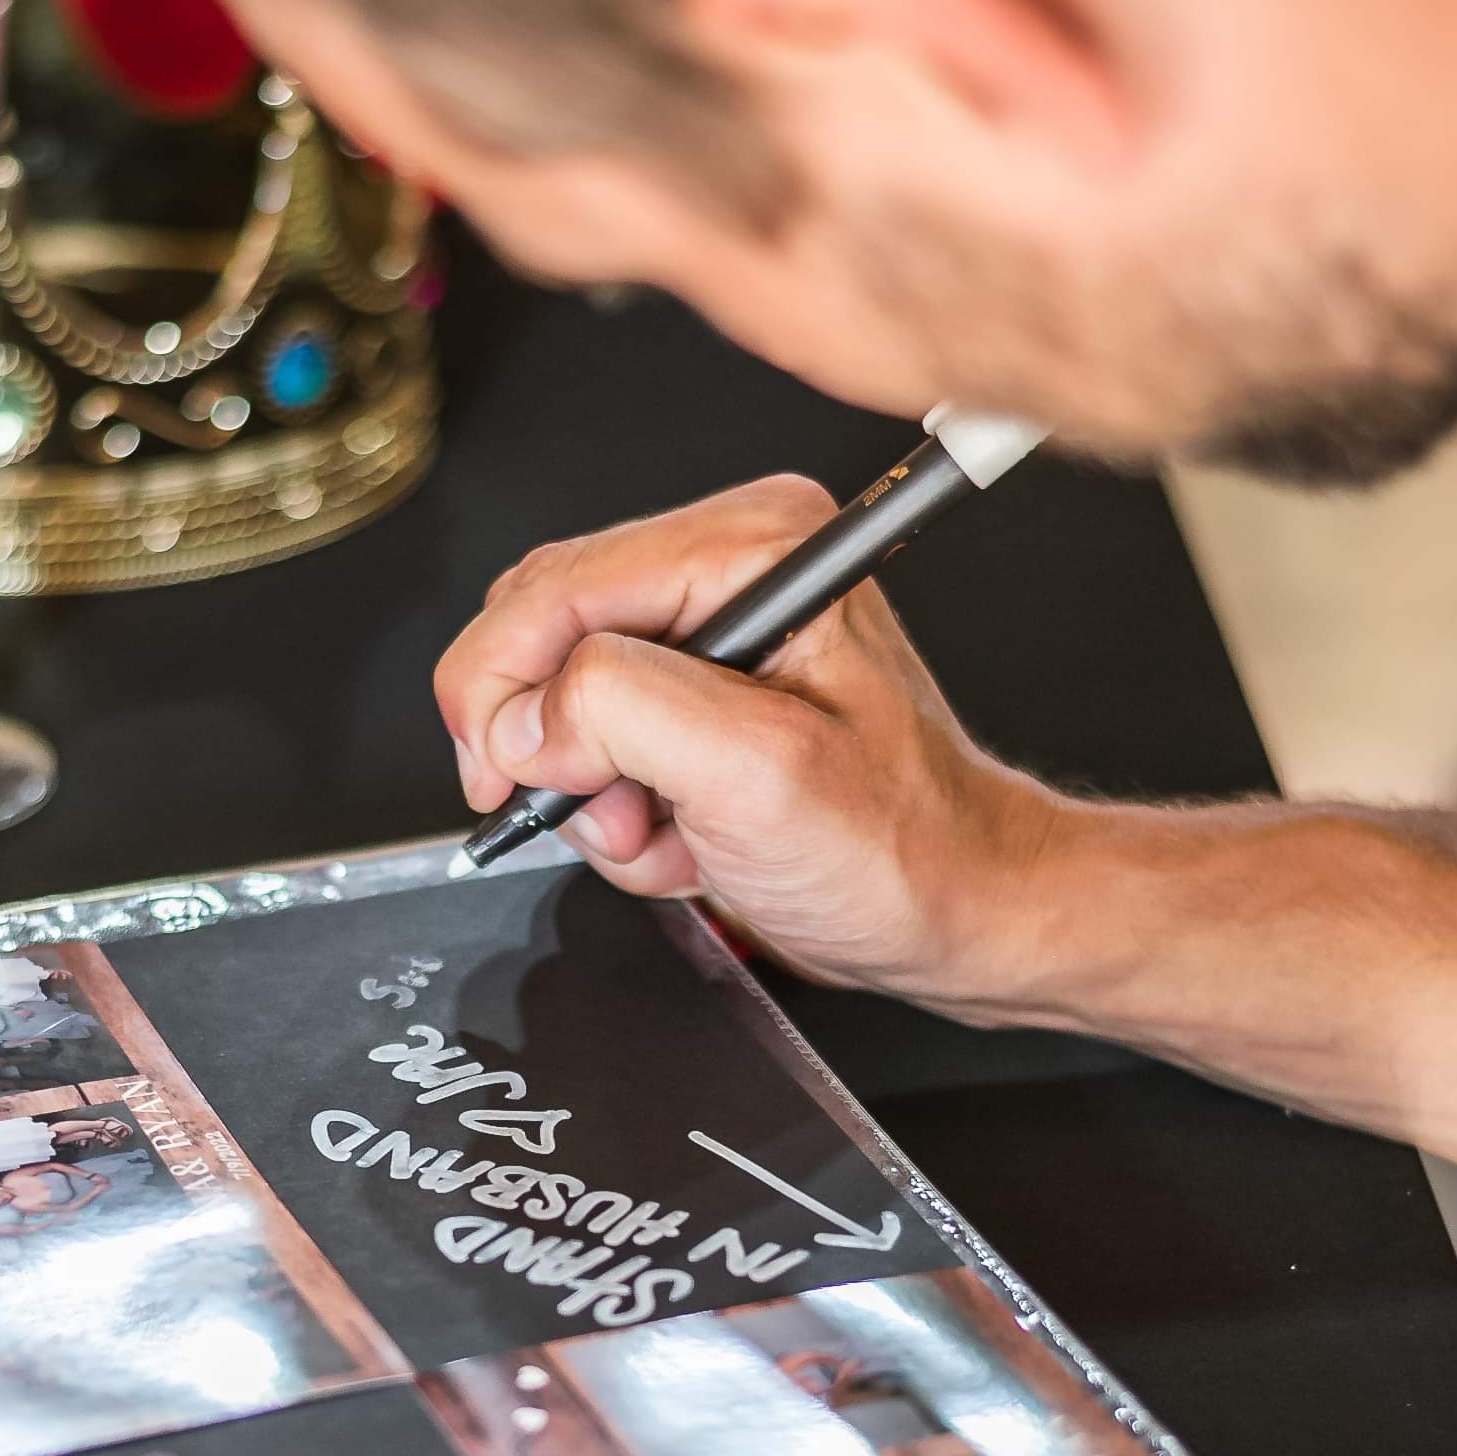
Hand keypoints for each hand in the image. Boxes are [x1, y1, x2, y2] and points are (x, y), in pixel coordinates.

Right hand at [436, 477, 1074, 1016]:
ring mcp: (709, 634)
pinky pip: (595, 744)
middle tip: (613, 816)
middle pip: (543, 633)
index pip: (558, 582)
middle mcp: (728, 568)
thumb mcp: (757, 774)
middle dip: (557, 748)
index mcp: (754, 544)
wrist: (956, 912)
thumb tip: (529, 716)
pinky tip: (685, 840)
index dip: (503, 684)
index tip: (500, 775)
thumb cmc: (900, 847)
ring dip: (596, 796)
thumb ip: (625, 711)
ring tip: (670, 836)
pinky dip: (622, 812)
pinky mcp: (697, 696)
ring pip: (559, 702)